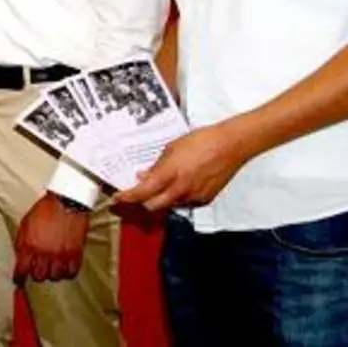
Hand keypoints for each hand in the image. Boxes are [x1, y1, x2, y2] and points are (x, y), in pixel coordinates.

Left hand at [13, 194, 90, 282]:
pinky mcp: (75, 254)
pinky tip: (65, 266)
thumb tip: (20, 257)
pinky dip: (67, 272)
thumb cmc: (44, 210)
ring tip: (52, 266)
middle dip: (37, 273)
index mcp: (30, 245)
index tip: (19, 281)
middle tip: (38, 268)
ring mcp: (61, 255)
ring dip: (53, 272)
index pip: (22, 270)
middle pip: (39, 276)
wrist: (66, 201)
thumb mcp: (25, 223)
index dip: (19, 278)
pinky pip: (71, 272)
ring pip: (55, 276)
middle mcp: (45, 253)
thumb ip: (22, 242)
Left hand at [115, 121, 252, 212]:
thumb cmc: (202, 141)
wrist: (230, 145)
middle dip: (142, 201)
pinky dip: (178, 196)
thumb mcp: (171, 148)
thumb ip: (157, 166)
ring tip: (163, 182)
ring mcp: (193, 196)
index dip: (127, 197)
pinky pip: (185, 202)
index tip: (118, 197)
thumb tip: (143, 176)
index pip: (141, 193)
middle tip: (136, 192)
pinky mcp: (205, 199)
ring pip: (169, 205)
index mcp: (169, 174)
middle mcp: (180, 189)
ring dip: (161, 198)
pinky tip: (181, 182)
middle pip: (152, 206)